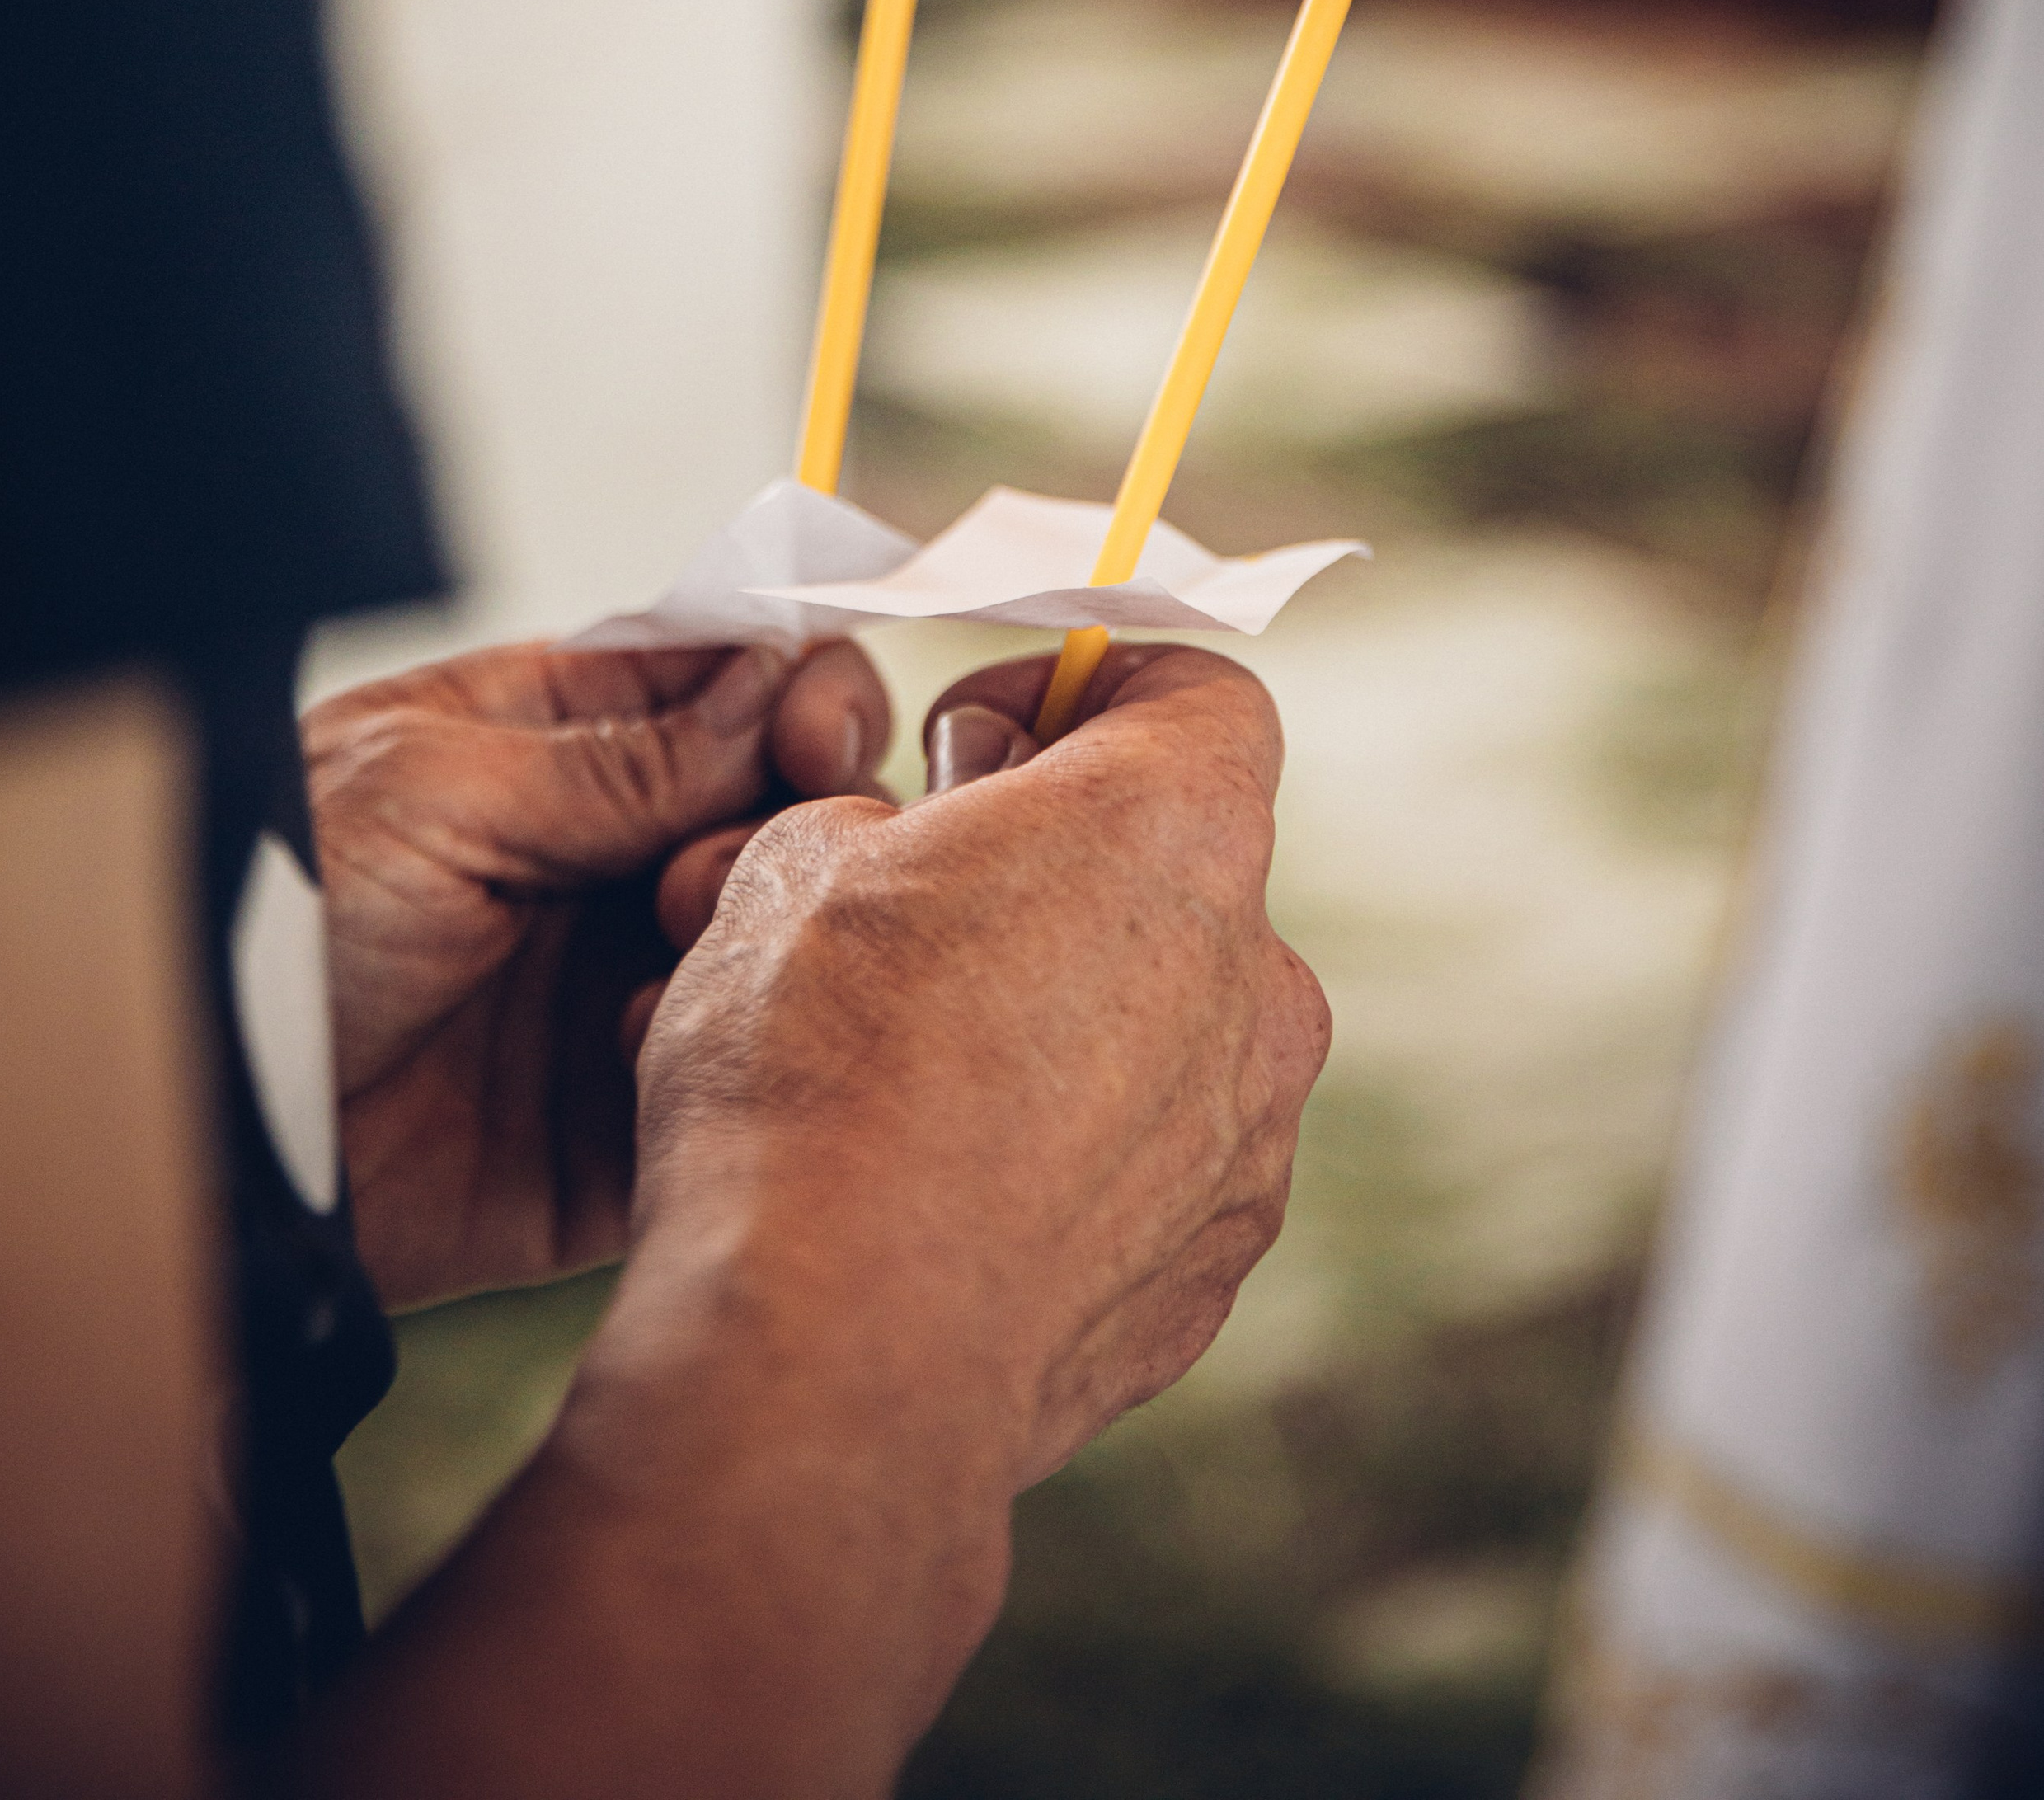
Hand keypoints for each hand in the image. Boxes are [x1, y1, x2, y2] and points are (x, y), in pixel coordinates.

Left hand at [302, 634, 888, 1307]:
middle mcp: (613, 853)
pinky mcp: (626, 1116)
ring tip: (668, 946)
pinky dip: (724, 1051)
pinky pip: (736, 1076)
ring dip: (756, 930)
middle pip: (787, 808)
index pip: (736, 682)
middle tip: (704, 863)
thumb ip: (620, 753)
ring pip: (783, 937)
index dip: (803, 692)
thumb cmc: (285, 906)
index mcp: (563, 738)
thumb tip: (779, 686)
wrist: (206, 1107)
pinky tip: (644, 1044)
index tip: (814, 730)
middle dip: (791, 818)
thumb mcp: (439, 788)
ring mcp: (626, 979)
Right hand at [618, 643, 1329, 1493]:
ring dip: (1049, 1021)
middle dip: (1042, 877)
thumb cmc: (810, 1072)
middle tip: (901, 922)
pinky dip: (1062, 1159)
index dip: (1084, 691)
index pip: (1199, 693)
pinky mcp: (1214, 1265)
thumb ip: (884, 822)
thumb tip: (901, 856)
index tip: (964, 750)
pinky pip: (1148, 1166)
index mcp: (1172, 826)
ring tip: (896, 1079)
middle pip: (1168, 870)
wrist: (832, 1354)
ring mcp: (1251, 1132)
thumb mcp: (789, 864)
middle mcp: (1257, 972)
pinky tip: (935, 1194)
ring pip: (1158, 1023)